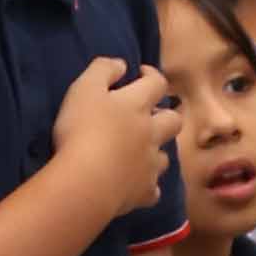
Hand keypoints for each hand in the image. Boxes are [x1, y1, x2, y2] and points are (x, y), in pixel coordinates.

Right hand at [50, 48, 179, 220]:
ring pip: (165, 156)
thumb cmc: (82, 129)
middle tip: (148, 116)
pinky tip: (135, 185)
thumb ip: (102, 70)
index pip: (157, 83)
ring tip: (140, 152)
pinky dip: (146, 185)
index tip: (140, 74)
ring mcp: (150, 164)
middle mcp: (151, 133)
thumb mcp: (83, 88)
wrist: (86, 181)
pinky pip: (152, 189)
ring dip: (156, 151)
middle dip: (165, 115)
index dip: (152, 76)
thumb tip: (122, 64)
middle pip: (173, 120)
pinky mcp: (144, 191)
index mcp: (137, 105)